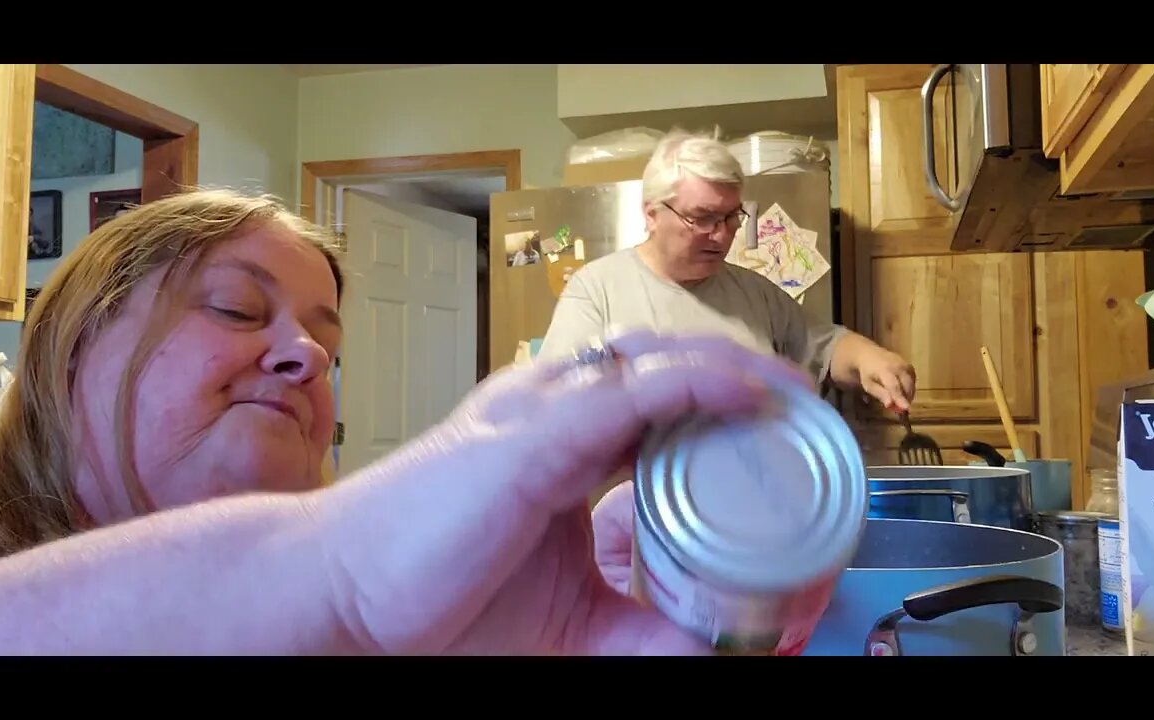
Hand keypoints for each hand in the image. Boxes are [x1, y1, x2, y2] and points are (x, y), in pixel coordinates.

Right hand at [315, 330, 813, 654]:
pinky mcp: (532, 434)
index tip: (783, 440)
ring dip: (738, 375)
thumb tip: (725, 643)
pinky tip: (752, 392)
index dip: (726, 410)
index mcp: (557, 441)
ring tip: (800, 401)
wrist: (343, 596)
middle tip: (809, 419)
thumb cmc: (432, 594)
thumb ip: (641, 622)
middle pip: (671, 371)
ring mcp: (542, 412)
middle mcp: (552, 410)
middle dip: (746, 386)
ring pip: (661, 364)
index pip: (662, 405)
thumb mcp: (568, 615)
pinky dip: (701, 383)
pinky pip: (634, 391)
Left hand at [857, 346, 915, 412]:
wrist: (870, 354)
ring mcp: (905, 364)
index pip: (894, 387)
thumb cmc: (867, 373)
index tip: (906, 408)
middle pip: (906, 385)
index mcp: (885, 370)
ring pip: (912, 382)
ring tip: (902, 400)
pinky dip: (910, 387)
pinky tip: (904, 392)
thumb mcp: (869, 385)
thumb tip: (890, 404)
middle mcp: (897, 366)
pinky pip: (913, 379)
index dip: (900, 398)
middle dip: (906, 398)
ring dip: (909, 393)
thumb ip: (880, 394)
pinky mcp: (909, 365)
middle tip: (902, 409)